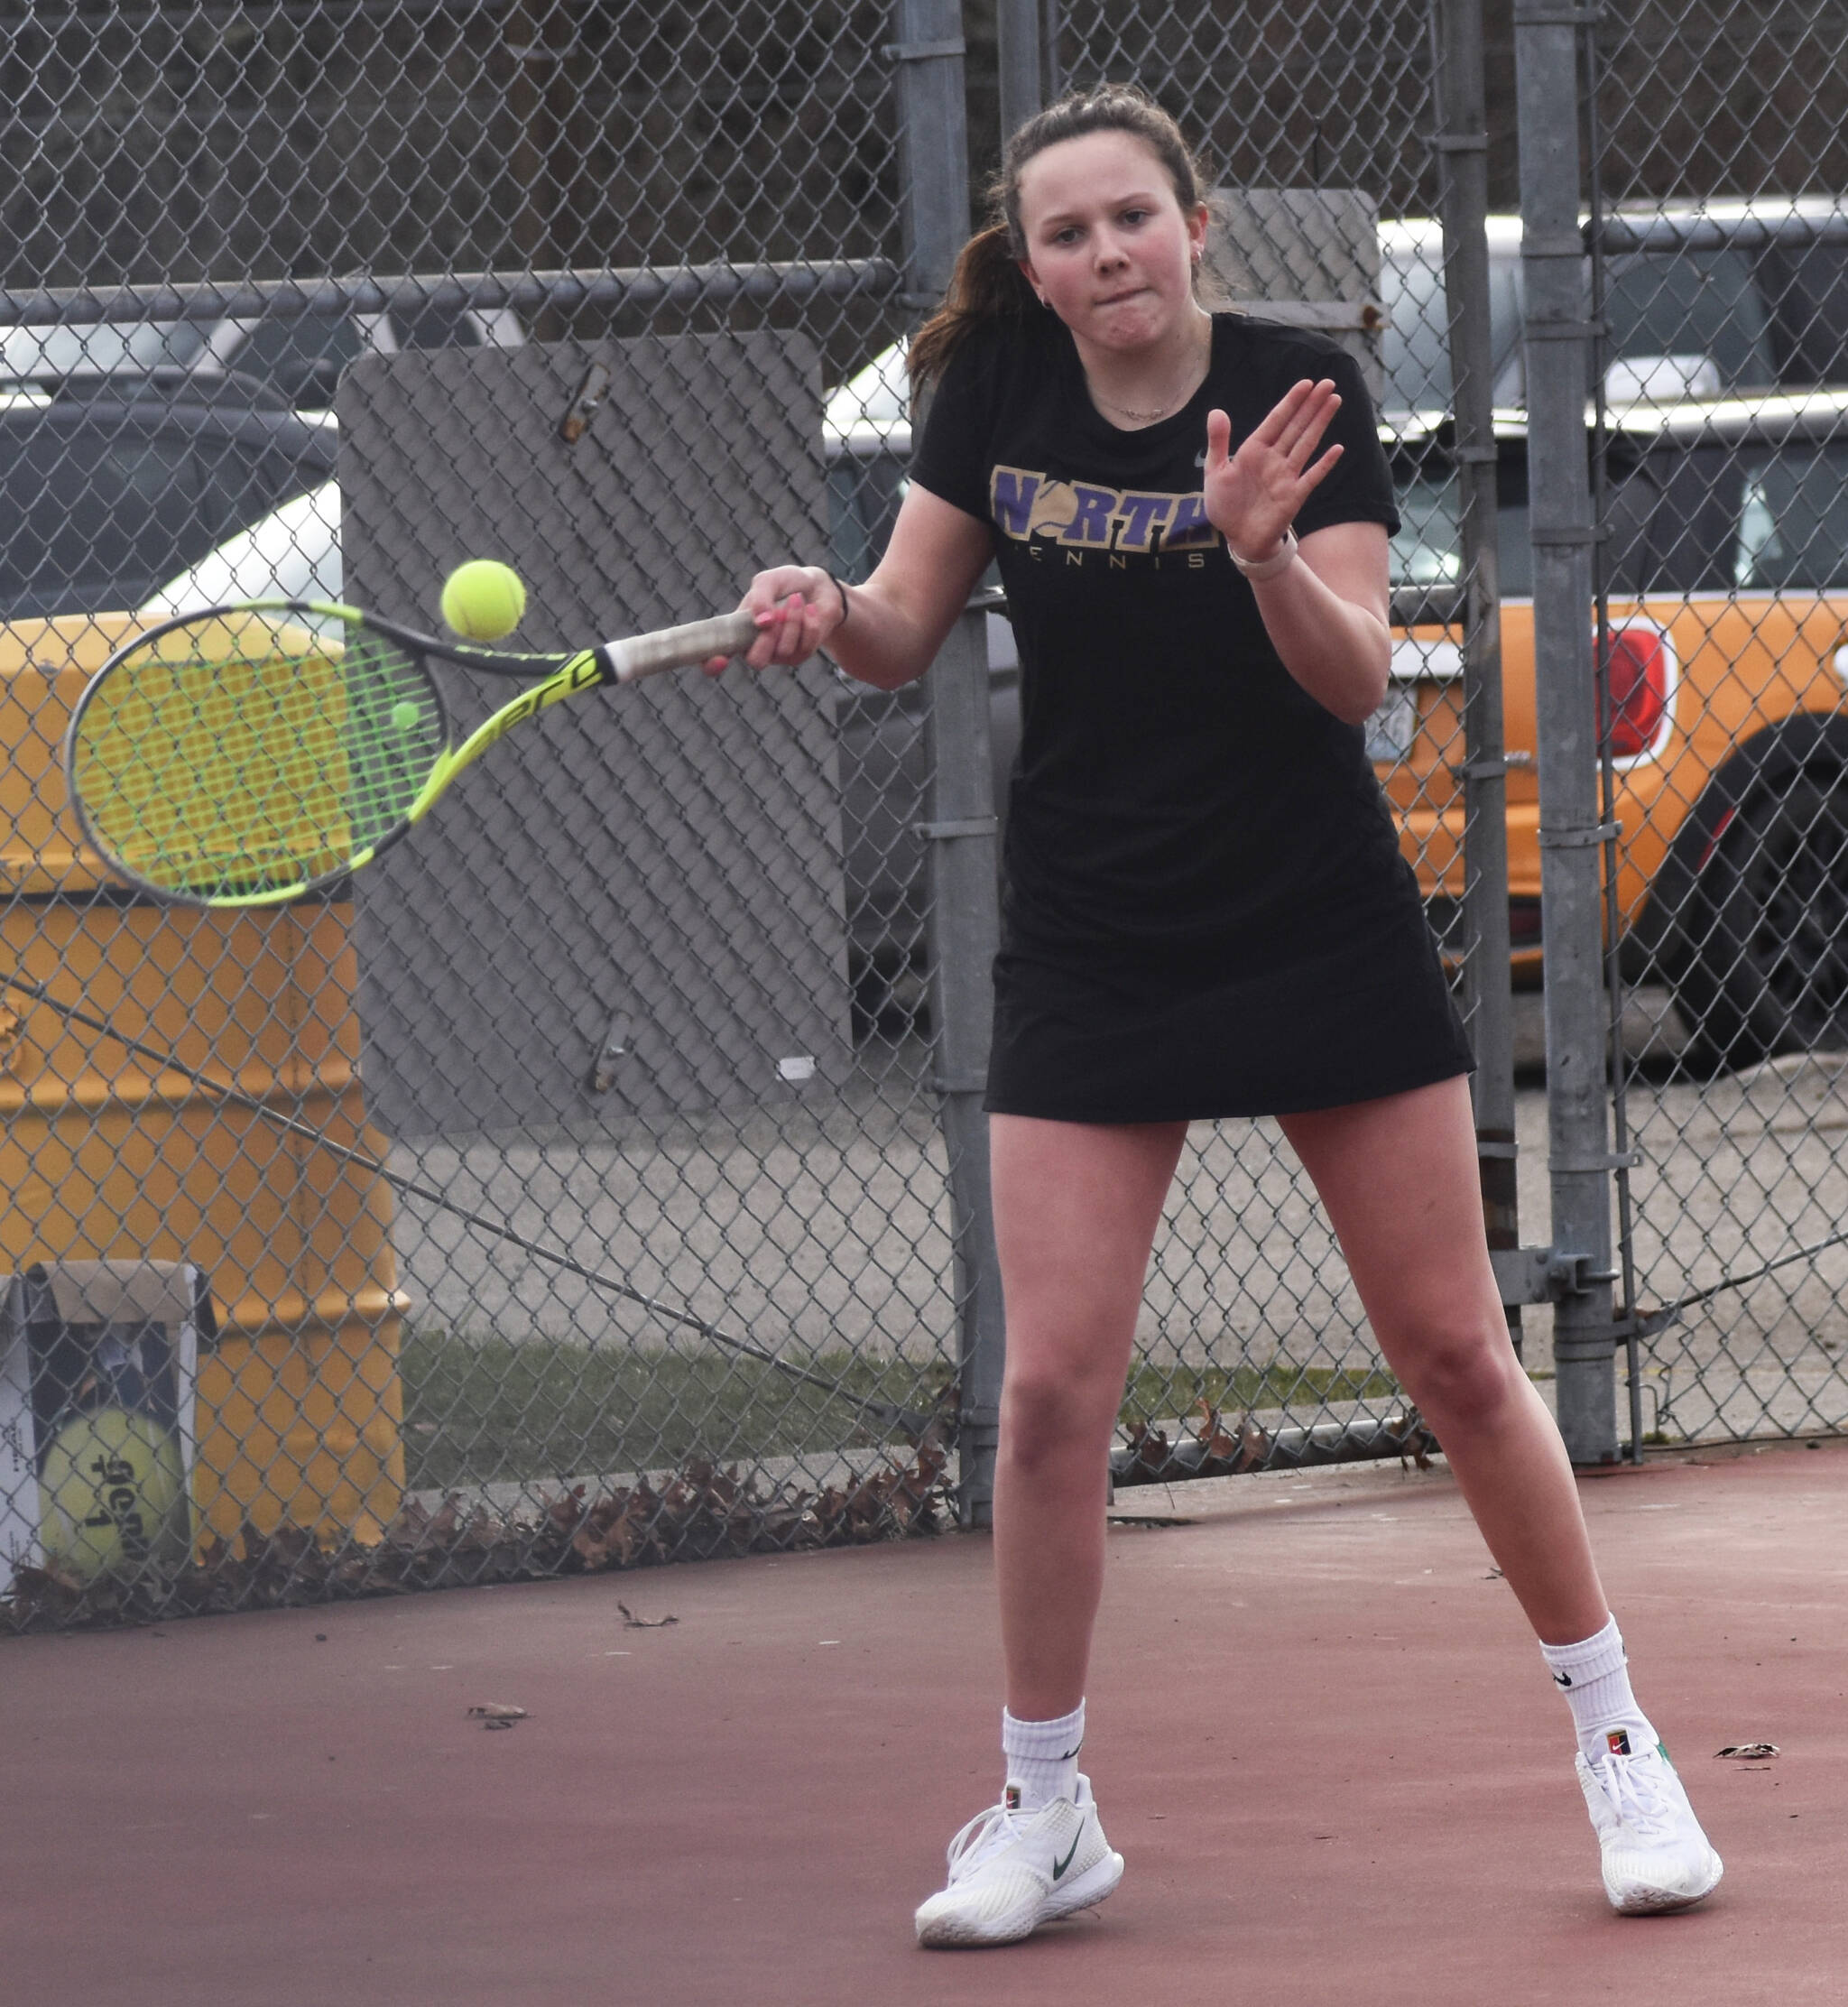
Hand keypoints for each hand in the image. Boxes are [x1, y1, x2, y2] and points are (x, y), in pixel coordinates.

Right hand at [702, 564, 845, 674]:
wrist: (818, 587)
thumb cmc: (786, 583)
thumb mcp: (768, 581)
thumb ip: (759, 598)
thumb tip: (762, 622)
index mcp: (736, 630)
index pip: (714, 657)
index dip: (711, 664)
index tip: (720, 660)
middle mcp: (754, 647)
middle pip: (756, 660)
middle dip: (769, 636)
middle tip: (778, 611)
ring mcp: (778, 655)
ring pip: (783, 650)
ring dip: (793, 620)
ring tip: (796, 599)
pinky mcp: (801, 655)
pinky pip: (805, 646)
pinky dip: (809, 622)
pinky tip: (810, 609)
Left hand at [1202, 378, 1344, 565]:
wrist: (1237, 538)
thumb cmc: (1226, 505)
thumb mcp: (1215, 472)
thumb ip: (1218, 443)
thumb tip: (1216, 411)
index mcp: (1254, 450)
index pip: (1276, 420)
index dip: (1291, 402)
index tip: (1306, 383)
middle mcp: (1274, 459)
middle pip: (1296, 426)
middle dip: (1312, 405)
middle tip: (1328, 383)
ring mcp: (1286, 476)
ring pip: (1306, 444)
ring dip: (1320, 423)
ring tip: (1335, 400)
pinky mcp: (1294, 496)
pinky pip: (1311, 477)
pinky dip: (1323, 464)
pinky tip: (1337, 449)